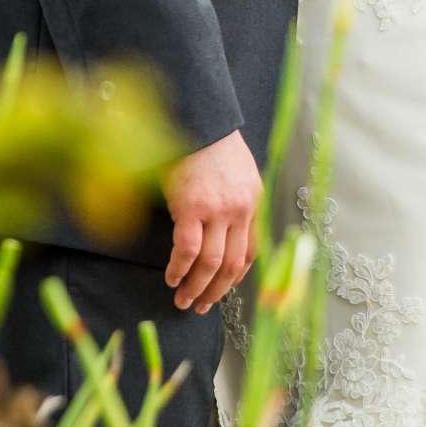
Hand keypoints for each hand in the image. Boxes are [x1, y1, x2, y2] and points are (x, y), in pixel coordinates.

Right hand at [162, 130, 260, 314]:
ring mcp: (217, 210)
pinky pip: (187, 250)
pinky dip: (179, 269)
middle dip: (216, 291)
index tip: (223, 288)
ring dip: (196, 287)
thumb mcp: (239, 172)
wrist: (198, 120)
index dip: (236, 276)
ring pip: (211, 263)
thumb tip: (224, 231)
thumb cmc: (212, 143)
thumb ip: (237, 200)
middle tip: (200, 306)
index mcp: (254, 201)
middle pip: (232, 264)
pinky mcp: (191, 208)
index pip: (252, 251)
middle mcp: (240, 210)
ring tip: (183, 300)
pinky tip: (171, 277)